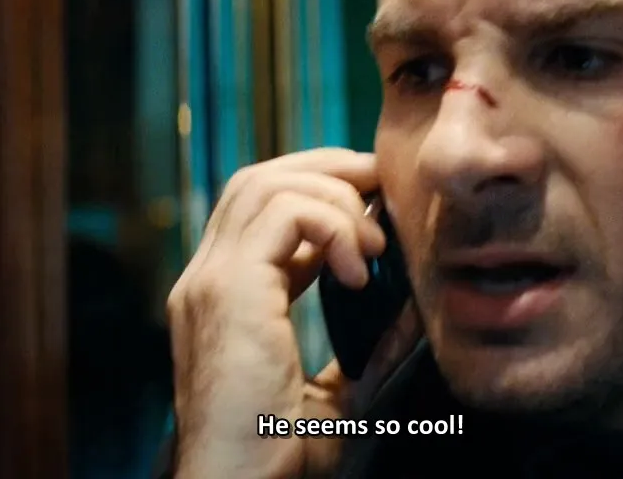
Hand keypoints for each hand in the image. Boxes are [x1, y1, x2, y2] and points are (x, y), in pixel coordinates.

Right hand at [167, 148, 421, 477]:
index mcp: (224, 300)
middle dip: (327, 171)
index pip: (263, 211)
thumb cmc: (282, 458)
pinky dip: (331, 224)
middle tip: (382, 191)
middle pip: (258, 179)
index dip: (322, 198)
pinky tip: (359, 268)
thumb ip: (370, 346)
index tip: (375, 216)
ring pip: (267, 183)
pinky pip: (283, 213)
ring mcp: (210, 281)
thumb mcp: (341, 394)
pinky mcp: (228, 290)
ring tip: (372, 244)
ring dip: (334, 197)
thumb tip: (415, 302)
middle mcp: (207, 280)